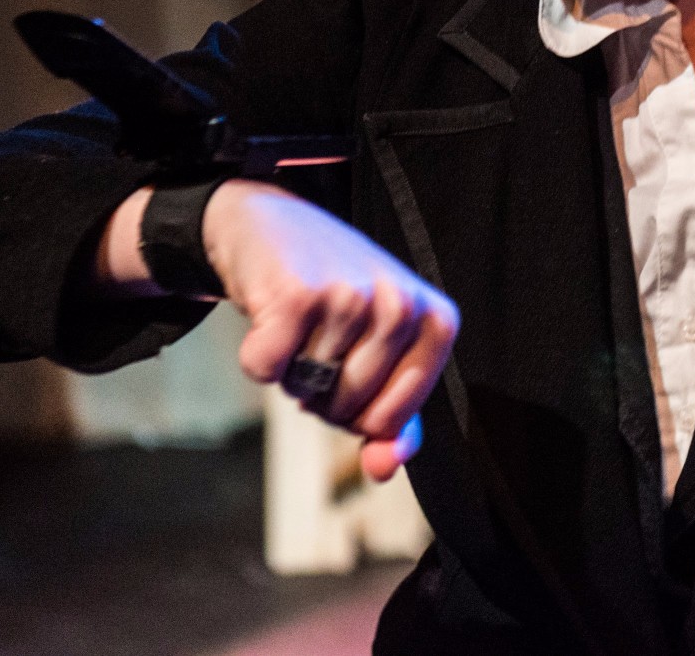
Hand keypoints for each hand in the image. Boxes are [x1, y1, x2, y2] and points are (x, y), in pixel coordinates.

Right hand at [202, 180, 457, 482]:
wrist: (273, 225)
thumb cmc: (336, 293)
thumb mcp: (381, 350)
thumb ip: (393, 418)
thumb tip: (383, 468)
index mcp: (436, 322)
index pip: (390, 421)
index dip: (358, 411)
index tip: (352, 366)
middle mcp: (400, 305)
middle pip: (348, 413)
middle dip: (322, 393)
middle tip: (320, 339)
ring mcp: (350, 297)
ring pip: (308, 394)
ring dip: (291, 372)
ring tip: (300, 324)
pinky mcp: (298, 295)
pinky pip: (266, 372)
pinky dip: (258, 357)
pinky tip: (270, 315)